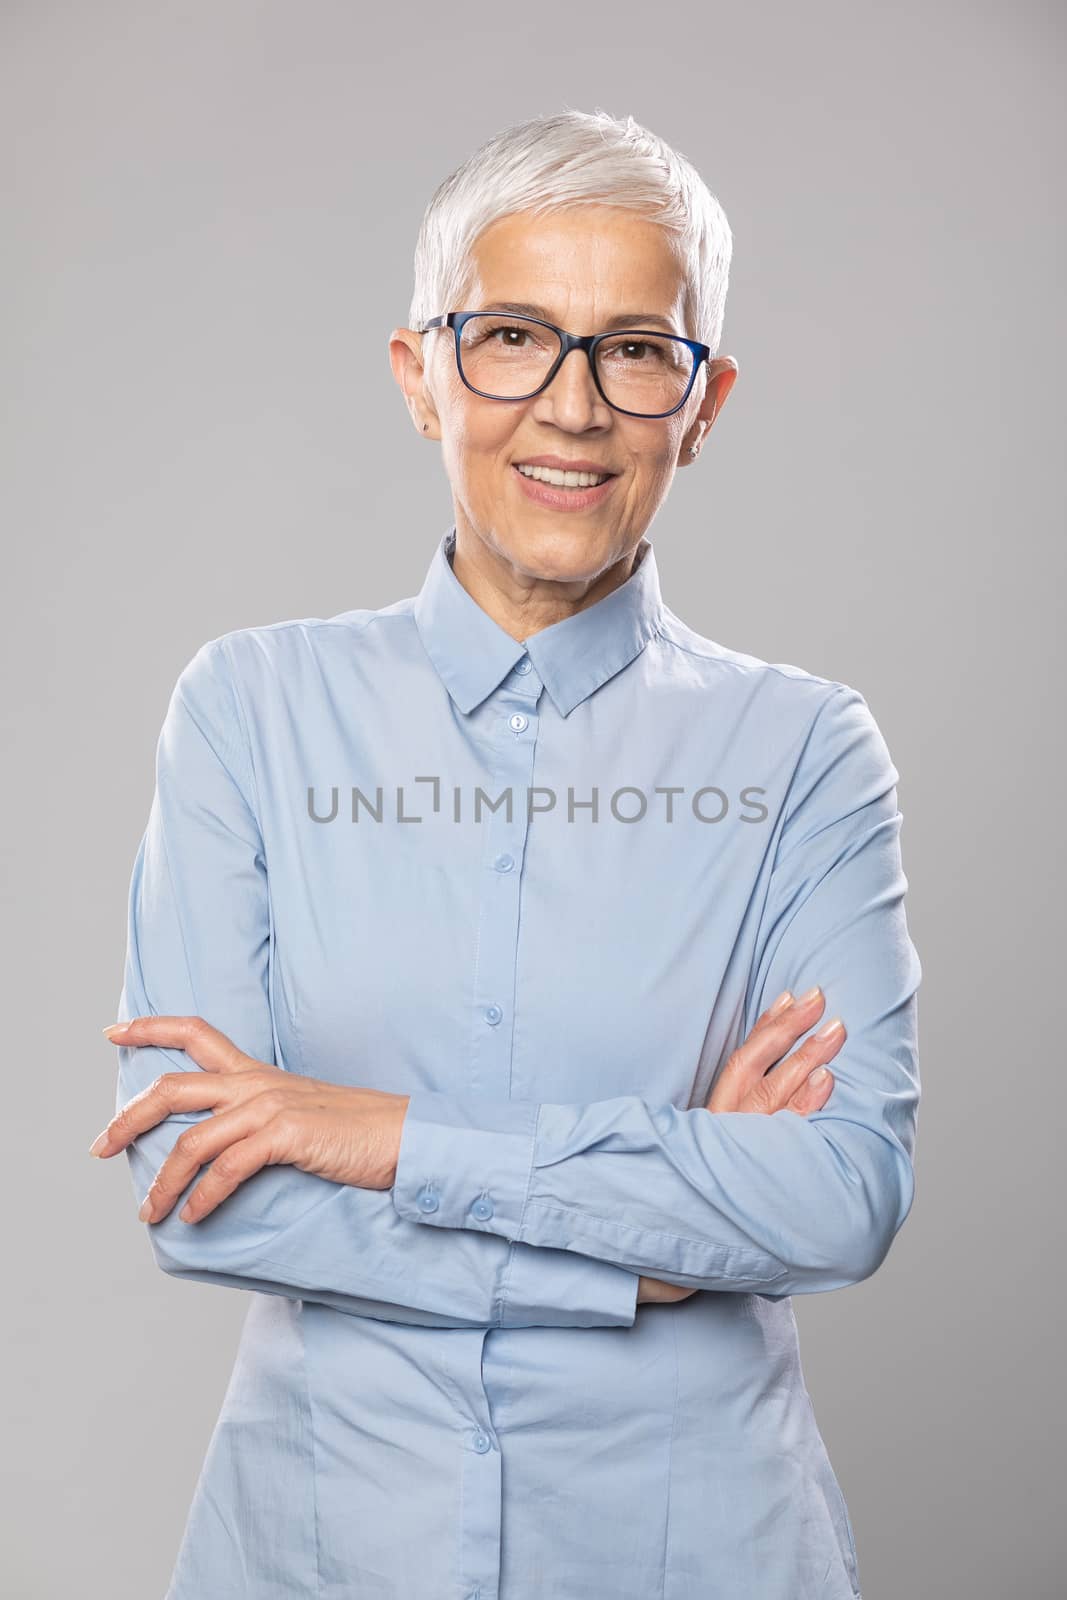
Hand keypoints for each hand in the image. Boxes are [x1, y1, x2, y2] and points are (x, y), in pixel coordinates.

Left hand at [92, 1015, 409, 1224]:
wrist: (407, 1137)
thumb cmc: (358, 1134)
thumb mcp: (301, 1116)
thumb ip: (259, 1124)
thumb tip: (220, 1155)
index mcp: (258, 1073)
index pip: (195, 1032)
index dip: (150, 1028)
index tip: (113, 1032)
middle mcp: (257, 1083)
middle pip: (173, 1087)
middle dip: (128, 1117)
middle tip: (100, 1146)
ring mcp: (271, 1106)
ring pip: (192, 1139)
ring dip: (163, 1182)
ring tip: (149, 1212)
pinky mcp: (287, 1135)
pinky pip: (227, 1169)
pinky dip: (203, 1197)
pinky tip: (195, 1217)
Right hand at [636, 987, 845, 1304]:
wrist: (679, 1247)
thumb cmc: (696, 1192)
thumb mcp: (706, 1145)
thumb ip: (730, 1113)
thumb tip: (756, 1074)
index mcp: (713, 1117)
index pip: (741, 1060)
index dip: (767, 1027)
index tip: (790, 994)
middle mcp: (727, 1130)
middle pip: (762, 1069)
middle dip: (793, 1031)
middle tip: (822, 997)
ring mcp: (743, 1152)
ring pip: (777, 1097)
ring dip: (809, 1060)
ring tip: (836, 1030)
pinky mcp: (760, 1176)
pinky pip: (788, 1138)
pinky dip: (807, 1107)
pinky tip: (828, 1083)